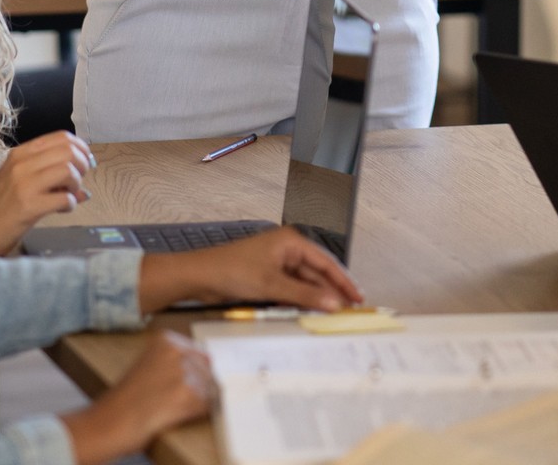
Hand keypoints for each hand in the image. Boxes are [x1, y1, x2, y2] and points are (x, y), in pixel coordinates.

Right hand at [0, 132, 95, 259]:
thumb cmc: (0, 205)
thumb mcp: (22, 182)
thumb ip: (51, 178)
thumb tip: (85, 190)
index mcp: (21, 153)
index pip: (61, 137)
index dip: (81, 148)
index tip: (85, 161)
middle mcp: (22, 164)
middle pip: (68, 151)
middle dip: (82, 165)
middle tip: (77, 181)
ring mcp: (24, 184)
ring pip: (68, 170)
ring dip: (76, 184)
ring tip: (68, 195)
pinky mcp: (28, 206)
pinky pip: (64, 198)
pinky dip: (70, 204)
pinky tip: (62, 209)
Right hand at [60, 331, 212, 464]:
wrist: (109, 423)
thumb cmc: (124, 400)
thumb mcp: (148, 366)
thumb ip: (173, 362)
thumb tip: (204, 366)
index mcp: (166, 340)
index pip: (200, 354)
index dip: (195, 373)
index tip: (182, 383)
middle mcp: (177, 351)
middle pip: (208, 371)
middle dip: (198, 386)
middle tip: (172, 399)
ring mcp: (184, 373)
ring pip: (209, 389)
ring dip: (196, 401)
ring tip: (170, 407)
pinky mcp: (189, 396)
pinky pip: (207, 406)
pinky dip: (196, 414)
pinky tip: (175, 415)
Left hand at [140, 226, 363, 313]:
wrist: (199, 276)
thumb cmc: (233, 272)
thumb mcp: (272, 285)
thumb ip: (305, 294)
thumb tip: (334, 304)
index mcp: (291, 241)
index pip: (326, 262)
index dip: (343, 282)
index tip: (358, 299)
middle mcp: (286, 249)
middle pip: (316, 273)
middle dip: (331, 292)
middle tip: (349, 312)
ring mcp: (276, 262)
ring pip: (304, 283)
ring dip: (316, 298)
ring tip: (333, 316)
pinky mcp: (267, 276)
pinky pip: (290, 288)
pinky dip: (300, 300)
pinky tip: (309, 312)